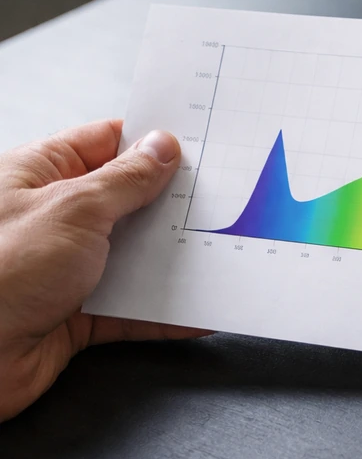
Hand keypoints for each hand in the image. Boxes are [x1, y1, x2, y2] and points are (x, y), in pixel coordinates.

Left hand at [0, 120, 208, 421]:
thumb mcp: (73, 209)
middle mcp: (54, 220)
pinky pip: (134, 310)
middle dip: (174, 205)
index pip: (105, 144)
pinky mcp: (78, 315)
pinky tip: (200, 311)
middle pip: (128, 203)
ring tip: (224, 253)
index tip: (197, 146)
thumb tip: (160, 148)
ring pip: (136, 257)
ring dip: (176, 260)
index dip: (151, 143)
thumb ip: (125, 180)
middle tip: (224, 199)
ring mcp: (67, 269)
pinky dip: (167, 312)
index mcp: (39, 176)